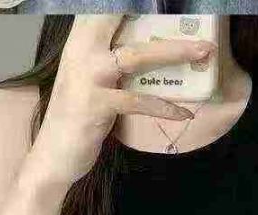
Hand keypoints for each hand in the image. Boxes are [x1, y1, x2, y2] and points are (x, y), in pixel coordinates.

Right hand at [26, 15, 216, 185]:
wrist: (52, 156)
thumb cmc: (77, 116)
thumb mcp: (90, 78)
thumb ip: (111, 57)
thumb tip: (150, 44)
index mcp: (80, 39)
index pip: (104, 6)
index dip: (127, 1)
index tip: (162, 1)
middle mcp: (81, 50)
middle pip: (118, 14)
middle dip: (155, 10)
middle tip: (192, 11)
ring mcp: (88, 77)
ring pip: (137, 55)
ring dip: (175, 52)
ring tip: (204, 51)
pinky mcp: (97, 105)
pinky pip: (139, 102)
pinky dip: (164, 107)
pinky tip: (184, 113)